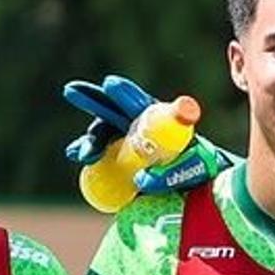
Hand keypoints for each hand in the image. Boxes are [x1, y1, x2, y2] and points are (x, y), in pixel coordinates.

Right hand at [61, 73, 219, 198]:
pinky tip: (75, 153)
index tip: (111, 85)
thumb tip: (142, 180)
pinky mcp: (119, 161)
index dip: (126, 94)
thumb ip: (176, 172)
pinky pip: (100, 155)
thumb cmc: (203, 171)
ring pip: (103, 134)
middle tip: (72, 90)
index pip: (142, 105)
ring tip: (81, 151)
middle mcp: (141, 127)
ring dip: (91, 138)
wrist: (196, 189)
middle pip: (114, 111)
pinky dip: (87, 152)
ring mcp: (127, 143)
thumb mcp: (200, 168)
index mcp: (162, 121)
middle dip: (94, 100)